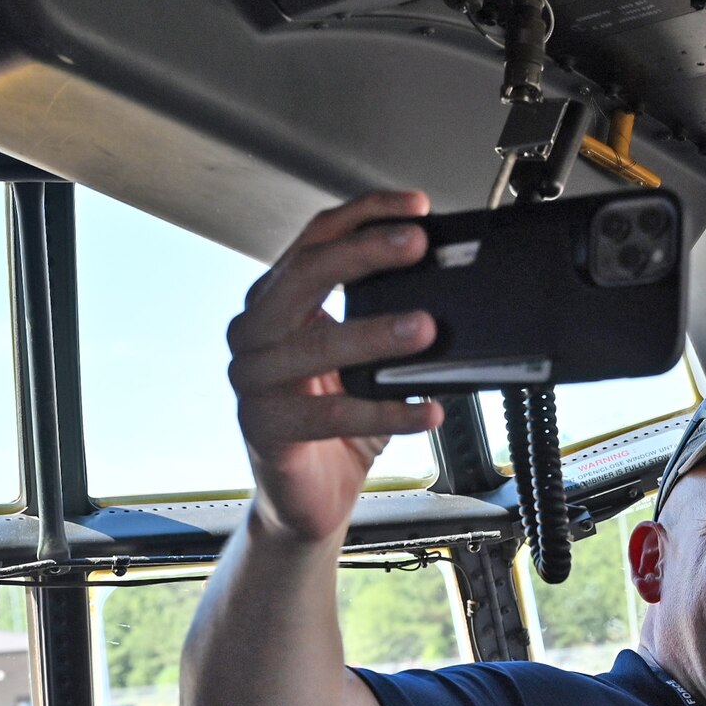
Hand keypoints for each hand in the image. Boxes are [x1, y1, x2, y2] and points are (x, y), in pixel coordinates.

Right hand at [225, 190, 445, 542]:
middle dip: (365, 253)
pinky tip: (427, 410)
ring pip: (315, 343)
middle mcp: (256, 331)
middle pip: (307, 273)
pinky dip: (386, 412)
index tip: (416, 208)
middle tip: (417, 245)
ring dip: (375, 332)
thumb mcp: (368, 363)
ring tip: (425, 328)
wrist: (309, 497)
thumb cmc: (338, 424)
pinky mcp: (266, 427)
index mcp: (279, 301)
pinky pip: (331, 414)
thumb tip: (452, 295)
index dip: (366, 215)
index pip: (318, 238)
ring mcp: (253, 379)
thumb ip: (391, 323)